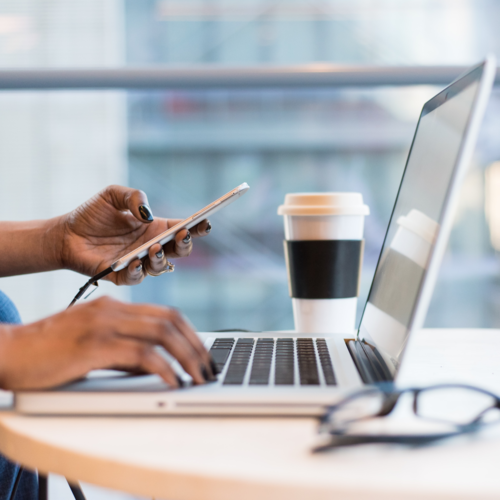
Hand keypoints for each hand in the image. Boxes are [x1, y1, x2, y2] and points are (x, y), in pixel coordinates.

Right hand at [0, 296, 215, 389]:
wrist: (7, 351)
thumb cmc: (47, 352)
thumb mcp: (93, 345)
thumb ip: (124, 351)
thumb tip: (156, 366)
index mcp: (114, 307)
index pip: (166, 313)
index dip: (191, 333)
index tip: (203, 353)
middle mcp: (112, 310)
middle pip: (170, 320)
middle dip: (196, 345)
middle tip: (208, 368)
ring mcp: (103, 324)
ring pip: (161, 333)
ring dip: (187, 357)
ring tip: (199, 377)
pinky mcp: (93, 345)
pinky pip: (141, 354)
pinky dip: (163, 368)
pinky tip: (173, 382)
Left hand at [57, 185, 211, 284]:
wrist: (65, 234)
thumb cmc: (92, 214)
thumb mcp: (113, 195)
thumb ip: (134, 197)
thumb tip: (148, 214)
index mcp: (155, 228)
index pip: (182, 229)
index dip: (197, 227)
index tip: (205, 221)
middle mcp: (151, 246)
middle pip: (179, 251)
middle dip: (185, 244)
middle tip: (183, 234)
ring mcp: (138, 262)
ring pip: (161, 267)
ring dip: (161, 258)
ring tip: (154, 247)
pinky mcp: (122, 276)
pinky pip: (136, 278)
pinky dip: (138, 271)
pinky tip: (135, 261)